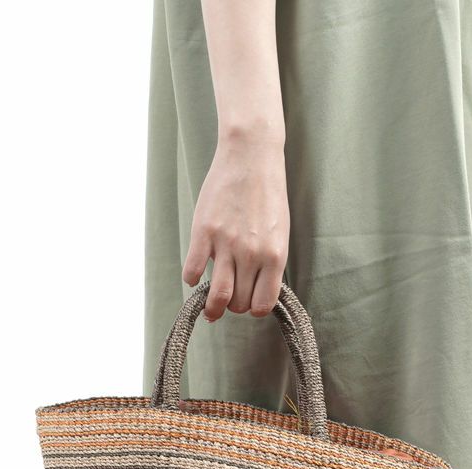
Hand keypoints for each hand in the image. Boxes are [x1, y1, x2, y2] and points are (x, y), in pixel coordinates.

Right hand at [182, 128, 289, 321]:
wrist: (251, 156)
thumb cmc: (268, 194)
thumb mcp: (279, 232)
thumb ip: (269, 262)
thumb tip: (256, 290)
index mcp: (275, 256)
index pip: (262, 304)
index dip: (254, 309)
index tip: (248, 304)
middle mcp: (251, 254)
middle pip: (238, 303)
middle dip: (233, 307)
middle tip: (229, 299)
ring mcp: (226, 244)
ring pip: (217, 296)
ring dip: (212, 307)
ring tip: (209, 307)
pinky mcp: (203, 232)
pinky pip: (193, 271)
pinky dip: (192, 279)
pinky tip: (195, 274)